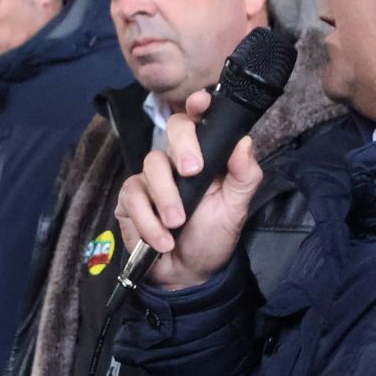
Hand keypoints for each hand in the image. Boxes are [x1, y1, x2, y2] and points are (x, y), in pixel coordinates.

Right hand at [114, 88, 262, 290]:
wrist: (188, 273)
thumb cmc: (212, 235)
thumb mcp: (236, 208)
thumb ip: (245, 175)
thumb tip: (244, 142)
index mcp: (205, 155)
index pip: (200, 120)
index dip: (198, 104)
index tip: (201, 102)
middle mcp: (177, 160)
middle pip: (173, 129)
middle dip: (183, 146)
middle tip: (192, 172)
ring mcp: (151, 177)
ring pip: (152, 165)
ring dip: (166, 198)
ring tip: (177, 224)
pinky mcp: (130, 198)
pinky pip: (134, 196)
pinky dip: (149, 221)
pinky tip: (163, 239)